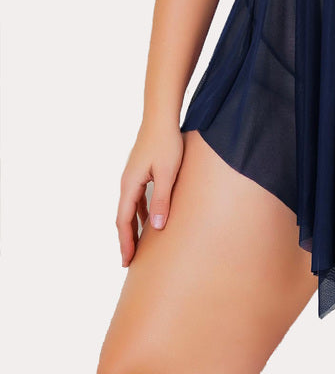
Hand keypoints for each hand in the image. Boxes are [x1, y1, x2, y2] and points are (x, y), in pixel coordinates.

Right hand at [116, 119, 184, 265]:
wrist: (161, 116)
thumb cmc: (166, 142)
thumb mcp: (167, 173)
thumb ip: (161, 200)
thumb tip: (156, 228)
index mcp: (129, 184)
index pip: (123, 220)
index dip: (125, 242)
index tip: (127, 262)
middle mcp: (126, 181)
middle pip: (123, 217)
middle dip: (126, 239)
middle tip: (130, 262)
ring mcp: (133, 175)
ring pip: (130, 207)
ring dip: (133, 227)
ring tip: (139, 246)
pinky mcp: (141, 170)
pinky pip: (137, 197)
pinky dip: (140, 212)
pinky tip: (149, 219)